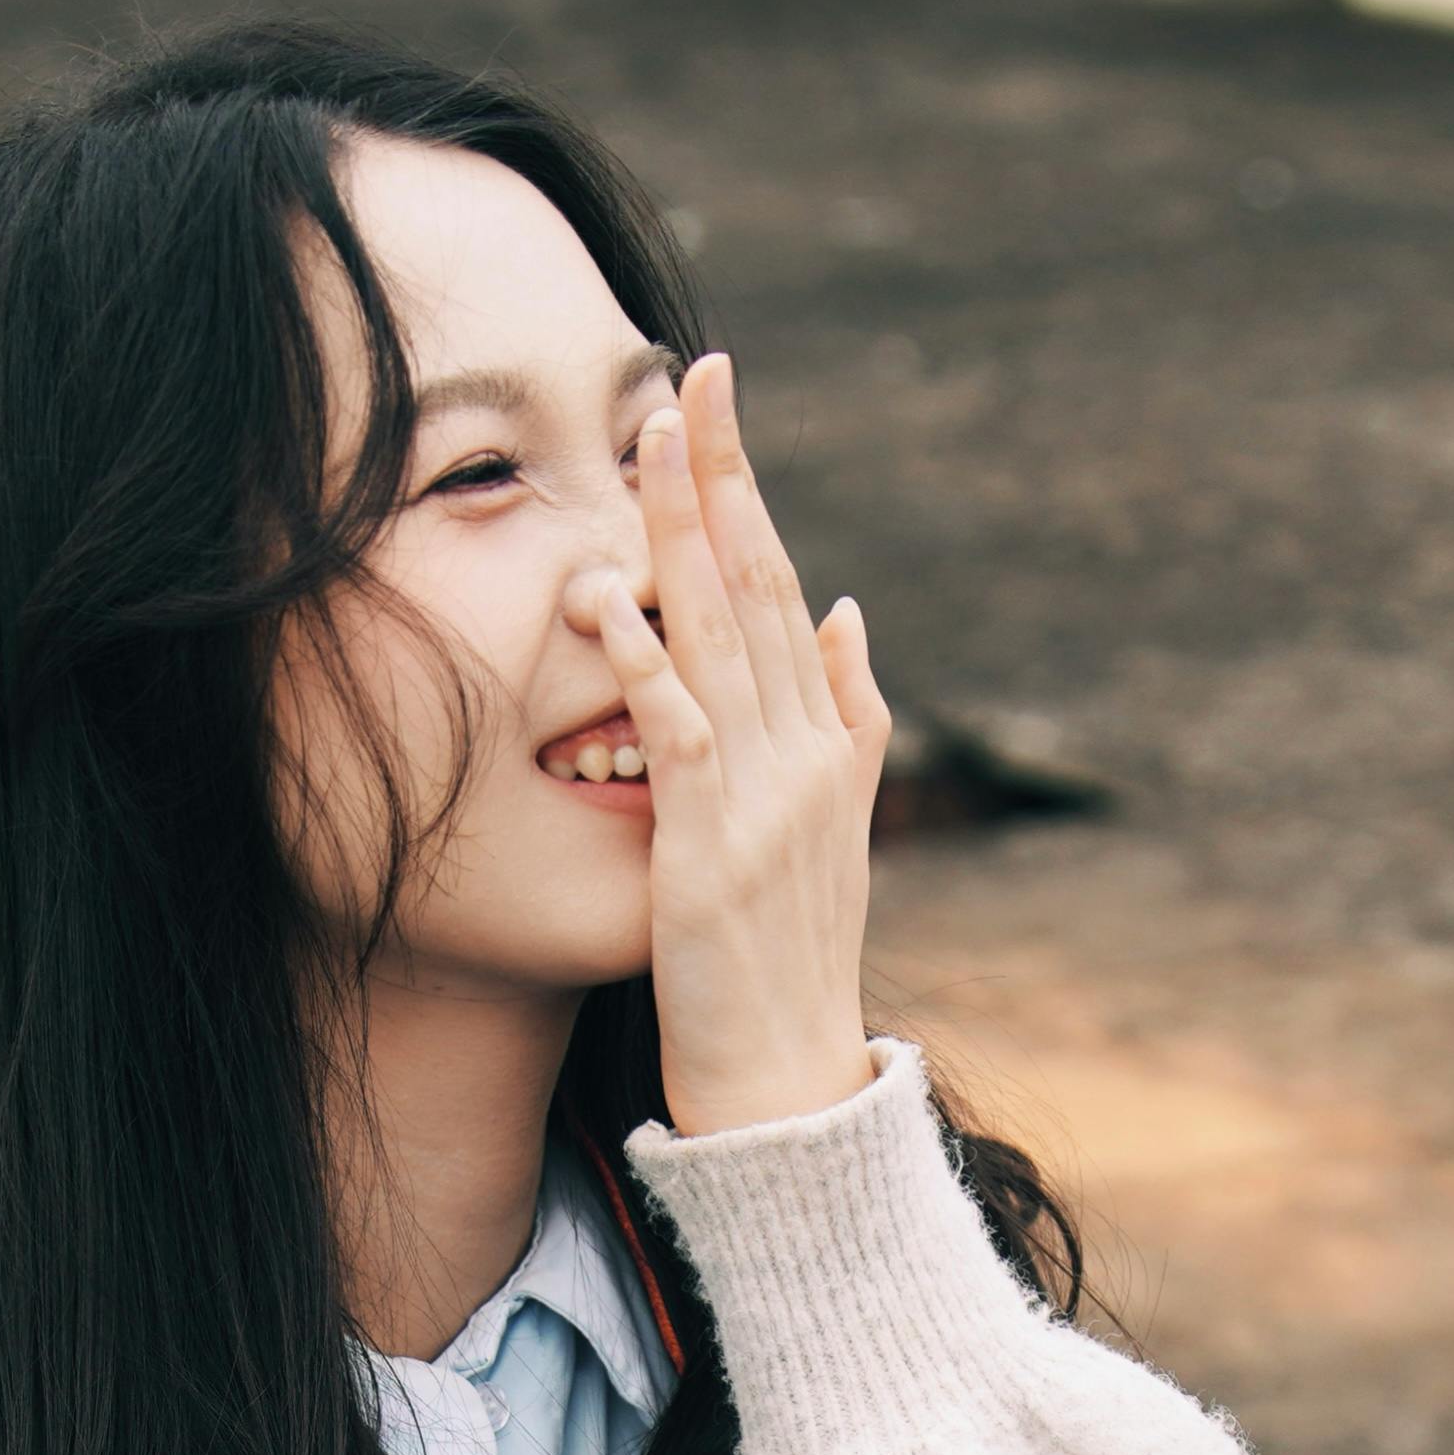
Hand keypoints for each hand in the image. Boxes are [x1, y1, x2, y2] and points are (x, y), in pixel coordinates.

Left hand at [566, 352, 887, 1137]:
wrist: (790, 1079)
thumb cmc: (792, 959)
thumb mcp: (834, 827)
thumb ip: (846, 714)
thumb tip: (844, 606)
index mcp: (831, 735)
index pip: (780, 581)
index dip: (744, 488)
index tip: (711, 398)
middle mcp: (807, 750)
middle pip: (757, 584)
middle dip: (721, 476)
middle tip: (692, 376)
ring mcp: (765, 796)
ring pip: (722, 638)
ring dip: (683, 535)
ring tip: (649, 442)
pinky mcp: (710, 847)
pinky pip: (675, 736)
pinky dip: (644, 665)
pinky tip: (607, 600)